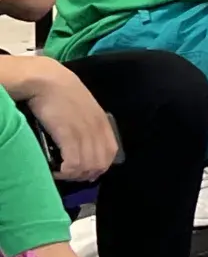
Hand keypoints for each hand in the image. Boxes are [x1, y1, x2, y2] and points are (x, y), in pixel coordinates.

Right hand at [17, 56, 116, 180]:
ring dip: (74, 175)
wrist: (49, 81)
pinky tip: (56, 170)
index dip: (99, 167)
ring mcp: (84, 132)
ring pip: (88, 166)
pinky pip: (74, 164)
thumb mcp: (84, 108)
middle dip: (86, 174)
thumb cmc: (62, 93)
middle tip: (70, 174)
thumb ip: (88, 124)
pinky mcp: (69, 134)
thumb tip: (83, 145)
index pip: (111, 153)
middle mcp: (97, 129)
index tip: (85, 171)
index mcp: (103, 122)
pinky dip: (65, 172)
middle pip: (101, 164)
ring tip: (60, 172)